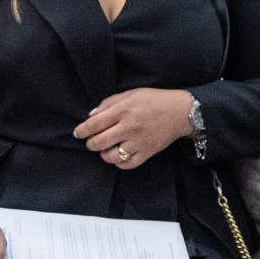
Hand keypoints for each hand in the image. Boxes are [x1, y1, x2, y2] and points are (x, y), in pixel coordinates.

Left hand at [73, 88, 193, 168]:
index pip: (94, 124)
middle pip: (99, 142)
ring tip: (106, 149)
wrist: (181, 112)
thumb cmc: (155, 100)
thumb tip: (91, 116)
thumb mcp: (131, 94)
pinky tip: (119, 155)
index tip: (78, 133)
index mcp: (124, 110)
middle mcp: (130, 127)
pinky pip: (127, 164)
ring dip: (104, 154)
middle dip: (90, 143)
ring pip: (111, 156)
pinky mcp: (147, 152)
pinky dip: (119, 162)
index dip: (82, 130)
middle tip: (92, 141)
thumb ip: (109, 103)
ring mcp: (139, 142)